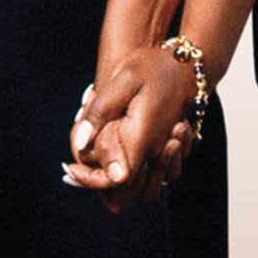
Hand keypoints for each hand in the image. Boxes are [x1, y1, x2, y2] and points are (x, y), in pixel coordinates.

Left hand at [62, 47, 196, 212]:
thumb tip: (80, 143)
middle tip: (81, 168)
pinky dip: (139, 176)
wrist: (186, 64)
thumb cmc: (153, 68)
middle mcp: (157, 151)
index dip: (92, 181)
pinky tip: (119, 155)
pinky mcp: (169, 150)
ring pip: (148, 190)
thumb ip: (100, 112)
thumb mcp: (122, 81)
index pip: (117, 181)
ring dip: (125, 186)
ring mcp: (166, 152)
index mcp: (143, 138)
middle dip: (106, 188)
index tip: (72, 168)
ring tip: (99, 163)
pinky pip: (157, 177)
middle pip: (132, 194)